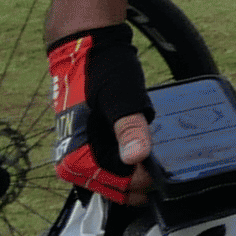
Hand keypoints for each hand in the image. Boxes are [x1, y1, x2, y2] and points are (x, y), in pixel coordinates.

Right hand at [48, 4, 151, 205]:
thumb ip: (129, 129)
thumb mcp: (121, 99)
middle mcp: (71, 162)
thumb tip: (136, 157)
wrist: (84, 48)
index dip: (144, 181)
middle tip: (164, 164)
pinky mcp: (87, 146)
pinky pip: (111, 165)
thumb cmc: (100, 70)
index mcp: (75, 156)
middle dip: (140, 180)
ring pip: (115, 178)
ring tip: (155, 155)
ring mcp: (78, 155)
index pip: (117, 187)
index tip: (163, 170)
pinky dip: (129, 162)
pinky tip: (144, 150)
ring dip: (136, 171)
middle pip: (116, 187)